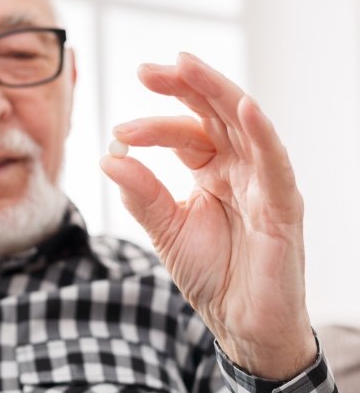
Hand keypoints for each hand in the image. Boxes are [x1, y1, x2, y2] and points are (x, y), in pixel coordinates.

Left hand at [100, 52, 316, 379]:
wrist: (240, 326)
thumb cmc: (212, 276)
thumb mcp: (167, 232)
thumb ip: (143, 196)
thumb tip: (109, 158)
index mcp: (213, 173)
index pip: (186, 134)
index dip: (153, 127)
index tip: (118, 133)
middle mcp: (241, 170)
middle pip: (216, 115)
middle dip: (184, 88)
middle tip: (147, 70)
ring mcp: (264, 185)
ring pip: (245, 126)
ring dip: (217, 94)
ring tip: (186, 67)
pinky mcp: (283, 208)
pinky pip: (276, 166)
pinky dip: (262, 136)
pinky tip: (242, 109)